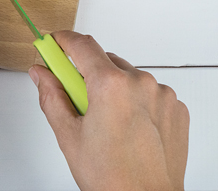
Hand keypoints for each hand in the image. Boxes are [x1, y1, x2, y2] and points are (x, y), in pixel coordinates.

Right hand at [30, 31, 189, 190]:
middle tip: (76, 99)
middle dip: (87, 73)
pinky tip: (129, 127)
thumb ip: (51, 96)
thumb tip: (40, 73)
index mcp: (111, 85)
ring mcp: (163, 95)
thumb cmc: (113, 178)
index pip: (81, 45)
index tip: (53, 43)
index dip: (62, 40)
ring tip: (108, 123)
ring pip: (129, 77)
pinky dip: (137, 102)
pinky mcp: (177, 108)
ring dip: (114, 88)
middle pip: (105, 61)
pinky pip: (151, 92)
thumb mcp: (68, 136)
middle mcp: (141, 83)